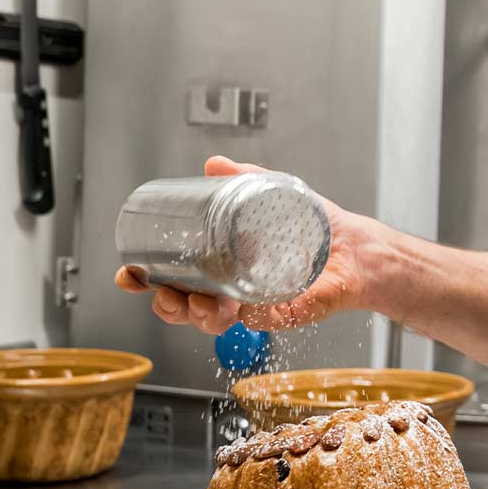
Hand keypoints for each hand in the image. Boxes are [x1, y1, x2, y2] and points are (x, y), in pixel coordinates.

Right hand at [114, 155, 374, 334]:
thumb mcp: (275, 194)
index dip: (147, 279)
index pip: (174, 276)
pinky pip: (264, 323)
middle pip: (185, 305)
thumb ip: (244, 180)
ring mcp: (256, 304)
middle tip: (165, 294)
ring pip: (215, 322)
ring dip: (198, 317)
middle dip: (167, 305)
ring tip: (200, 304)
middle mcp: (233, 288)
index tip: (129, 275)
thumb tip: (213, 165)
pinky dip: (253, 319)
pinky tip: (246, 312)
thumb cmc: (314, 227)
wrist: (358, 248)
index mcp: (221, 264)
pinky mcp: (287, 313)